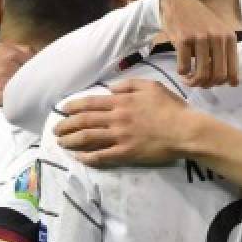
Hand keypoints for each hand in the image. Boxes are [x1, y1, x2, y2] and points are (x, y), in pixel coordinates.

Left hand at [55, 79, 191, 166]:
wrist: (185, 130)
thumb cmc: (171, 108)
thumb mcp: (152, 86)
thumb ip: (129, 84)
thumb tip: (111, 89)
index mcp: (122, 101)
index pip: (90, 103)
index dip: (73, 106)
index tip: (62, 110)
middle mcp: (116, 118)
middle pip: (84, 121)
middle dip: (66, 125)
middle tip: (56, 129)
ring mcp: (120, 137)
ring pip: (88, 138)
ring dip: (71, 140)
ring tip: (61, 143)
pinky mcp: (126, 153)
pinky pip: (102, 156)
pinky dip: (88, 157)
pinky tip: (79, 157)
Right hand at [159, 0, 239, 87]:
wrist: (177, 3)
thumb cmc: (199, 21)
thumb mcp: (218, 32)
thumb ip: (224, 52)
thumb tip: (230, 82)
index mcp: (229, 38)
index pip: (232, 70)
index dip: (224, 83)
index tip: (214, 84)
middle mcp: (218, 38)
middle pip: (218, 76)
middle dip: (207, 85)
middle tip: (198, 83)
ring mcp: (201, 38)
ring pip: (201, 75)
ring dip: (193, 83)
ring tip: (188, 79)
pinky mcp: (183, 39)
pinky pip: (184, 67)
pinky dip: (182, 73)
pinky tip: (181, 69)